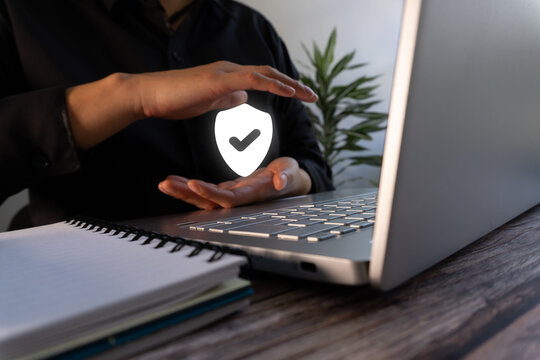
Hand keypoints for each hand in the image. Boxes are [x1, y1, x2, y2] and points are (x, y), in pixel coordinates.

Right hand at [66, 61, 317, 148]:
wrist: (150, 94)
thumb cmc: (174, 100)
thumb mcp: (208, 102)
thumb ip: (227, 99)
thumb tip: (244, 98)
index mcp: (228, 77)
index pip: (262, 78)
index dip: (282, 86)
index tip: (299, 96)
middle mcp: (230, 70)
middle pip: (270, 73)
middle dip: (294, 85)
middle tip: (312, 96)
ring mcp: (225, 73)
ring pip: (266, 74)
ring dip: (290, 84)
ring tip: (308, 96)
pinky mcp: (219, 80)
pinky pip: (253, 79)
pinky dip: (274, 85)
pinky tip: (288, 94)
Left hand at [158, 157, 311, 209]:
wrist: (288, 183)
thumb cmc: (291, 176)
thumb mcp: (292, 172)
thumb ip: (287, 176)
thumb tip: (279, 181)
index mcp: (253, 195)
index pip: (229, 198)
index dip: (211, 193)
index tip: (193, 183)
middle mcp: (239, 200)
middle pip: (209, 201)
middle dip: (187, 193)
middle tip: (166, 184)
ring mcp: (231, 196)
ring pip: (204, 198)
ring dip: (183, 191)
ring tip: (165, 183)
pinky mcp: (227, 191)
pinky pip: (204, 191)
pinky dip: (188, 187)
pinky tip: (174, 182)